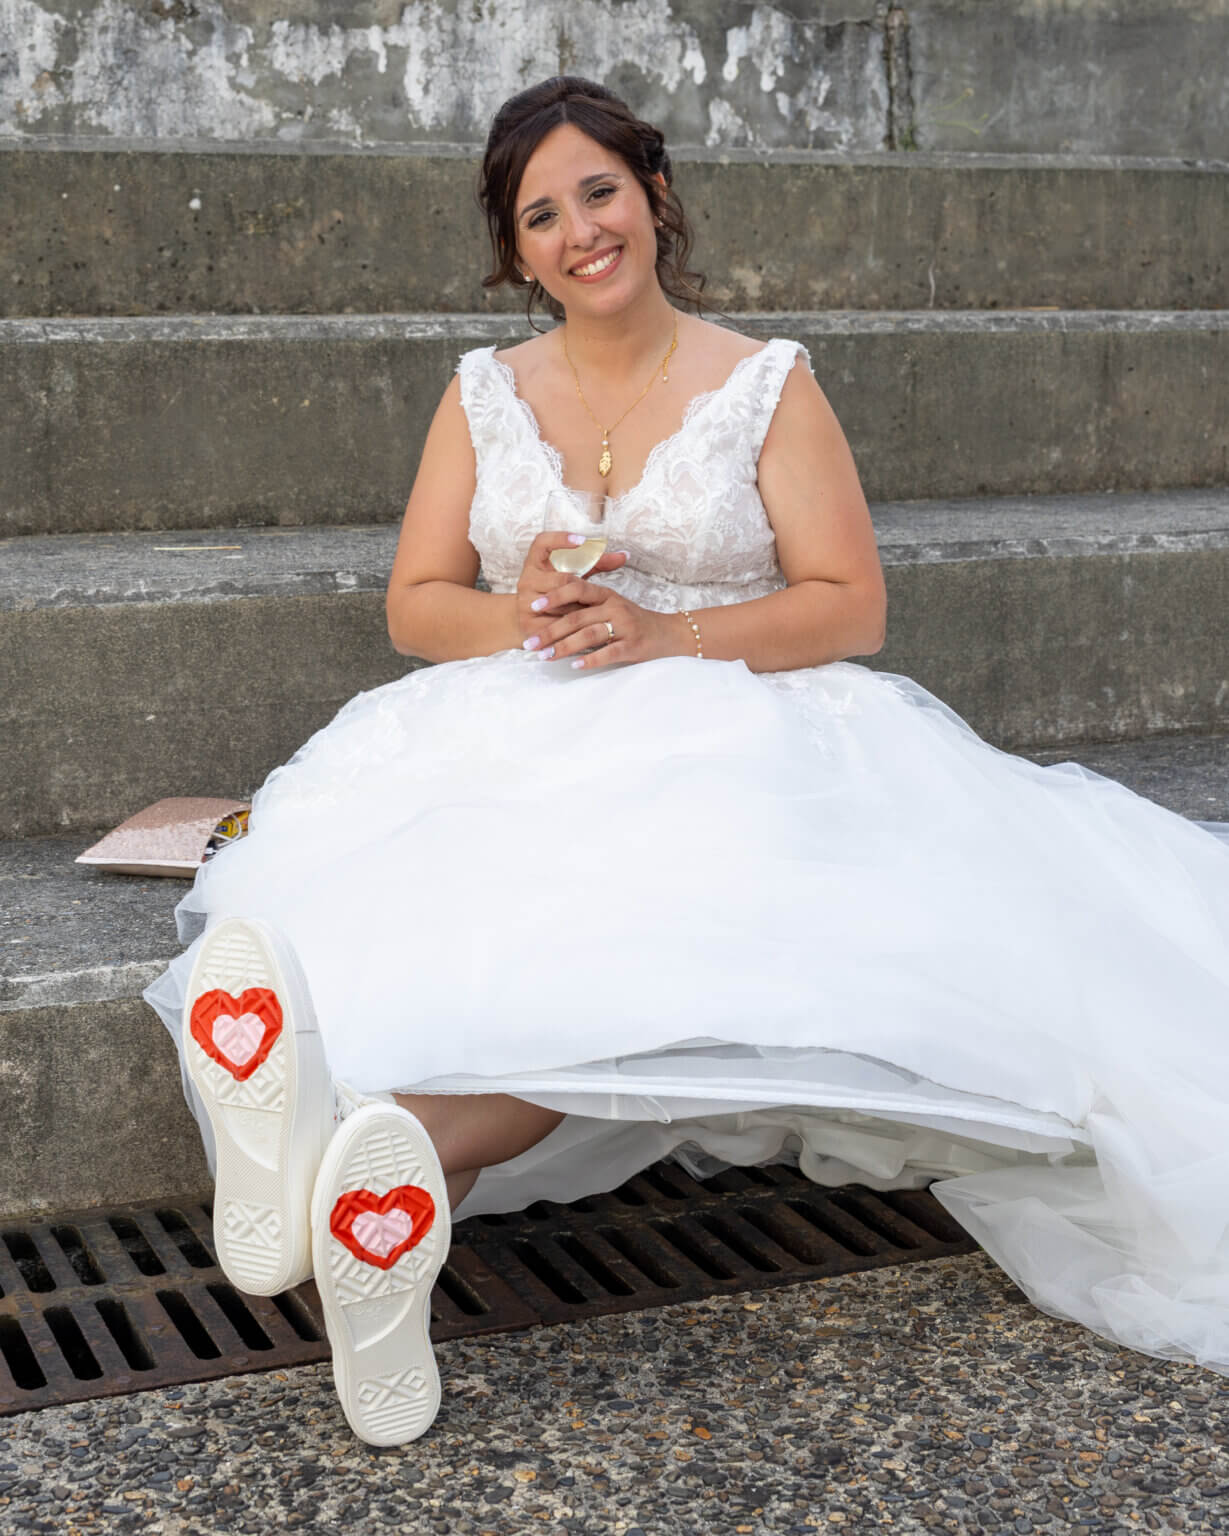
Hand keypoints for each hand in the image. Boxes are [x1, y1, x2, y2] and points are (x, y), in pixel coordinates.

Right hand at [515, 531, 627, 643]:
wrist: (530, 620)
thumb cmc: (558, 592)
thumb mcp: (572, 574)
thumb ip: (597, 563)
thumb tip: (625, 555)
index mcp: (535, 562)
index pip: (542, 542)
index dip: (561, 539)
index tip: (582, 540)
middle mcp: (526, 579)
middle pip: (561, 579)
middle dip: (582, 589)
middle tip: (599, 597)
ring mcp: (525, 602)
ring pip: (561, 604)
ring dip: (580, 609)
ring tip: (596, 614)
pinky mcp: (528, 624)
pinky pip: (556, 626)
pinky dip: (572, 628)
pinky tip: (587, 630)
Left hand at [521, 572, 686, 670]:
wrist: (670, 635)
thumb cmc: (634, 623)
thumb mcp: (613, 607)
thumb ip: (588, 607)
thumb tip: (554, 612)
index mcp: (606, 595)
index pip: (576, 589)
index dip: (554, 596)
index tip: (533, 606)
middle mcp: (614, 607)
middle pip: (576, 617)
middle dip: (549, 631)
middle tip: (530, 644)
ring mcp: (625, 626)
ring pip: (588, 635)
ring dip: (564, 647)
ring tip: (545, 656)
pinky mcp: (633, 646)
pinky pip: (609, 652)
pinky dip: (591, 660)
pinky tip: (575, 666)